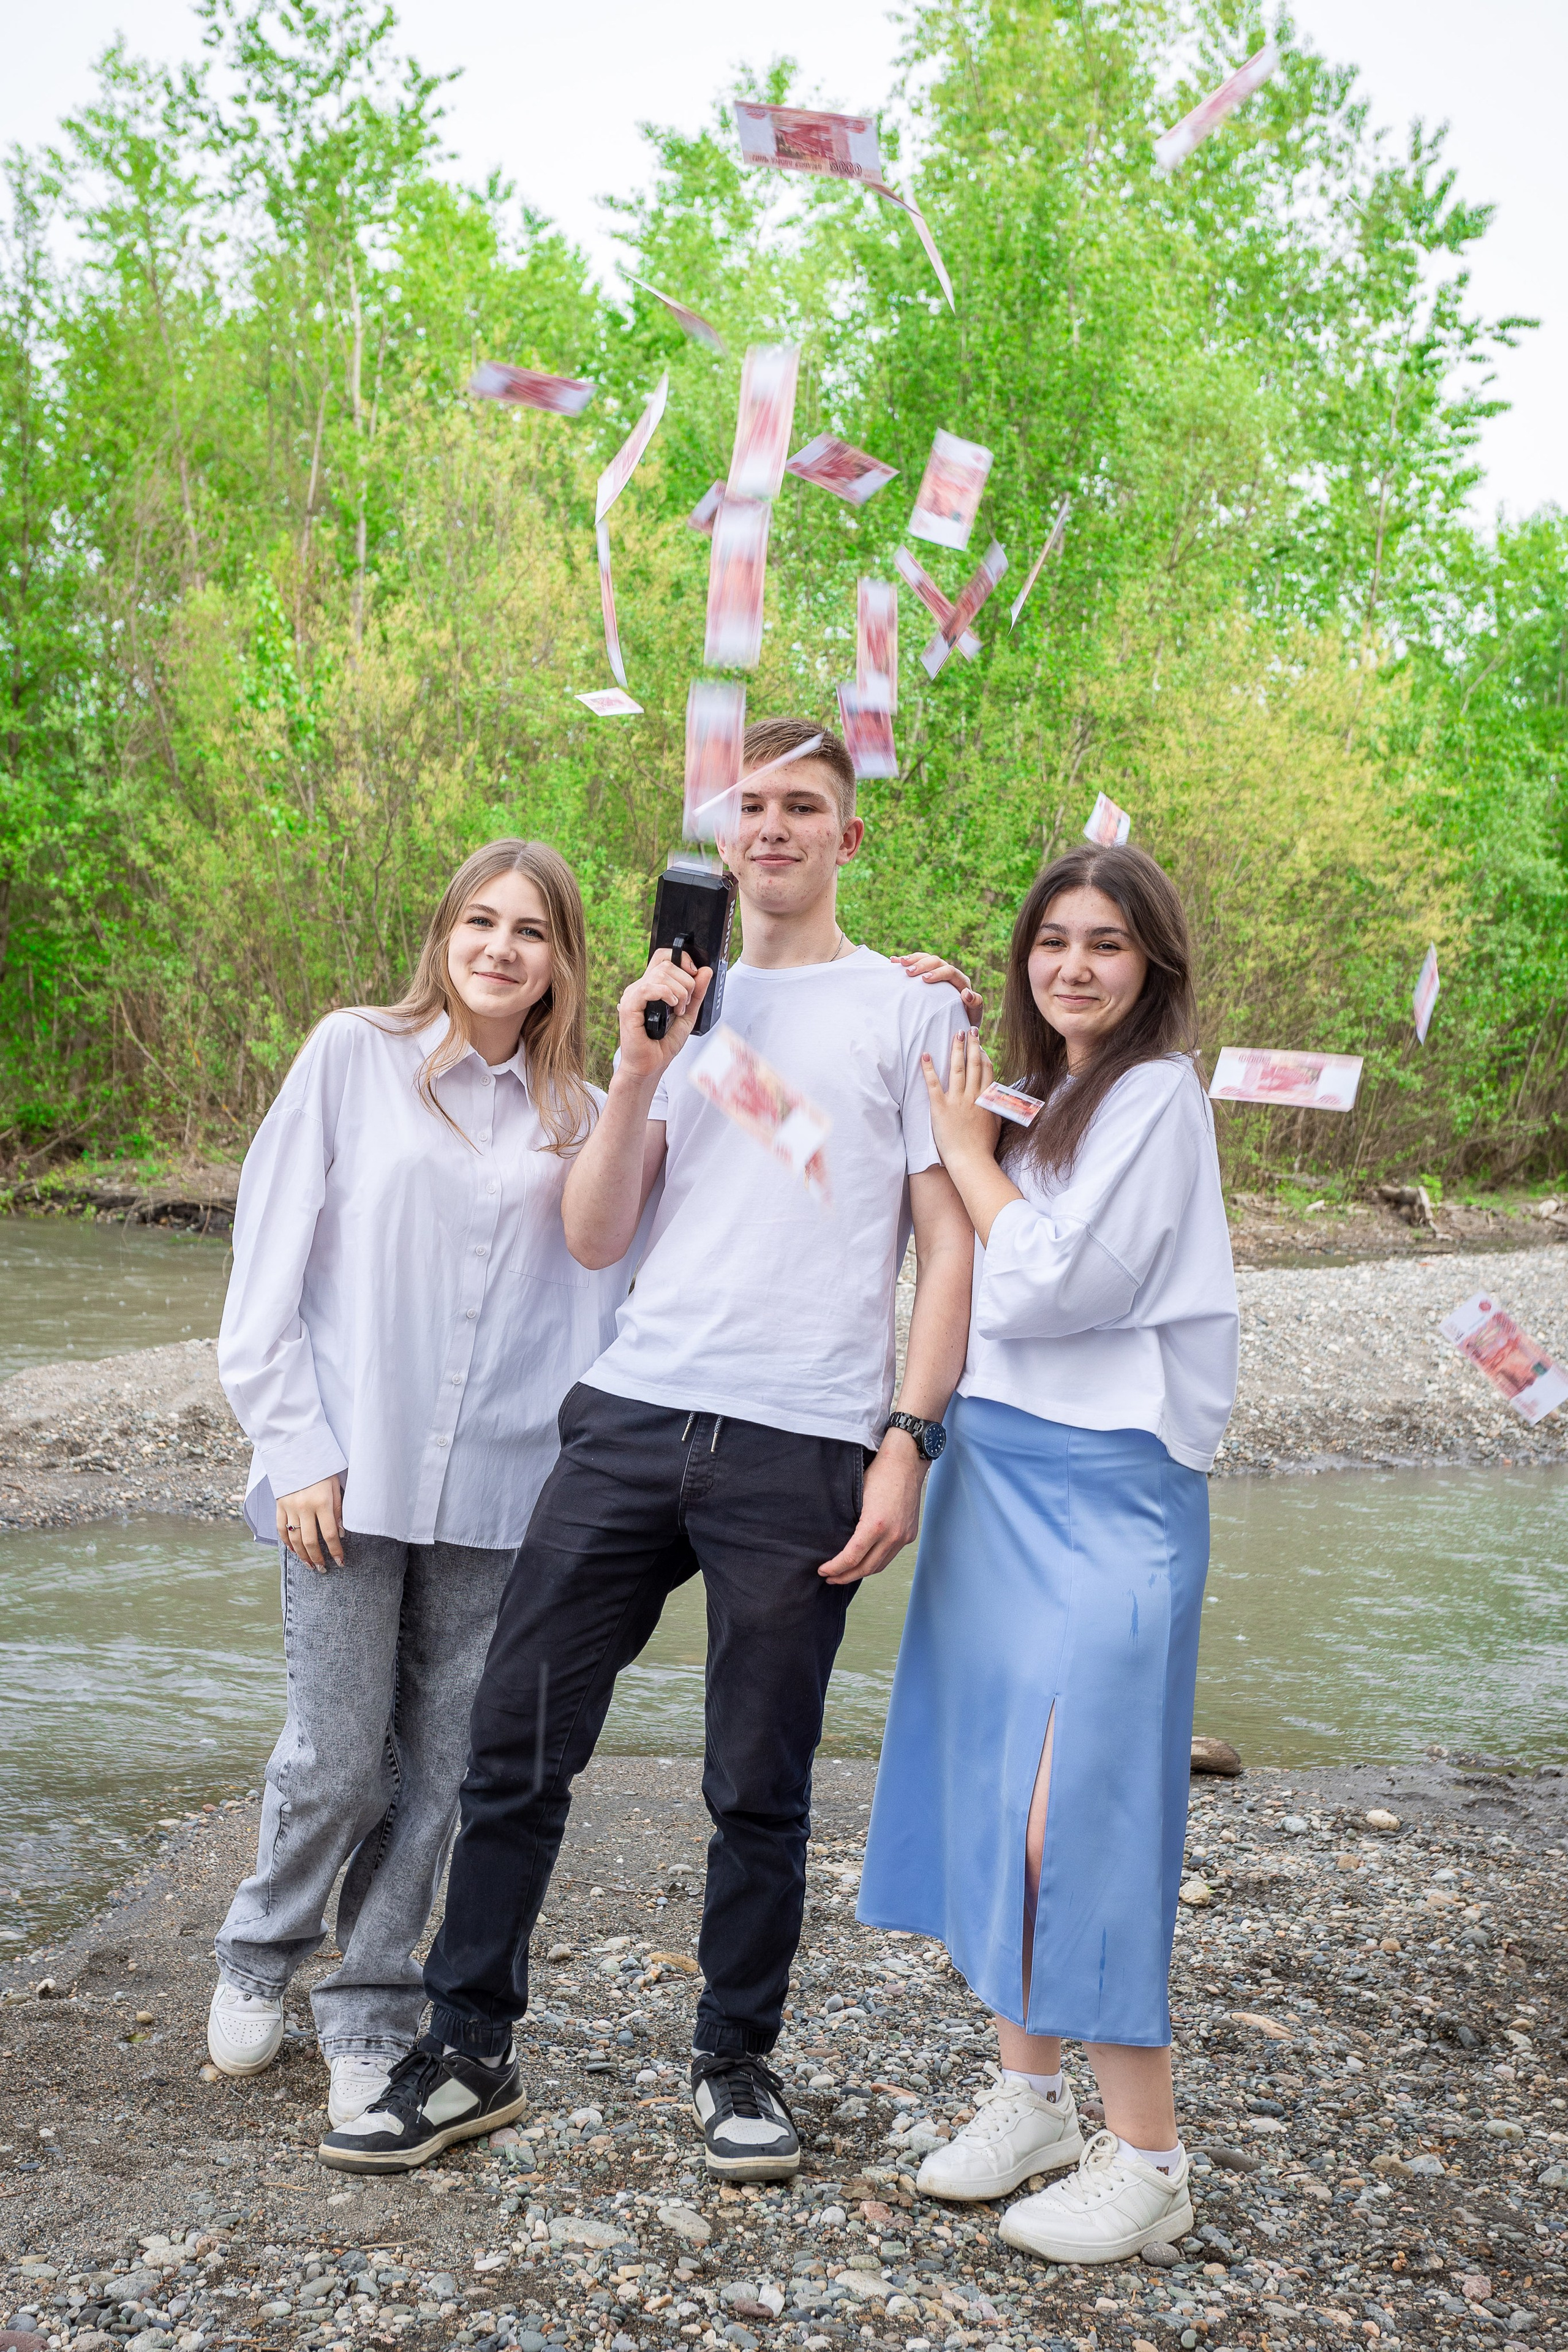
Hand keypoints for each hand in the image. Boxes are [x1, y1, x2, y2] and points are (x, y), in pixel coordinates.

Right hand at [277, 1476, 344, 1570]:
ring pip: (294, 1538)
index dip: (335, 1551)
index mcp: (321, 1502)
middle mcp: (304, 1507)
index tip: (340, 1562)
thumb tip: (340, 1533)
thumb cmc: (322, 1468)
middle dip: (317, 1558)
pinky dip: (287, 1542)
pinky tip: (294, 1551)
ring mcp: (289, 1507)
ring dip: (302, 1555)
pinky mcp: (279, 1505)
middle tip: (323, 1569)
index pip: (329, 1534)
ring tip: (310, 1565)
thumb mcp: (336, 1485)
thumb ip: (338, 1509)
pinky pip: (280, 1528)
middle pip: (310, 1541)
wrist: (297, 1452)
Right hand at [613, 949, 712, 1084]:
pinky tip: (672, 1006)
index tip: (695, 973)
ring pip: (660, 974)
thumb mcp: (688, 1015)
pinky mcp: (629, 1006)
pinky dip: (665, 994)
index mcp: (652, 986)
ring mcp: (633, 995)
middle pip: (666, 964)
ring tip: (679, 1010)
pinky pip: (647, 987)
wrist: (650, 1066)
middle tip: (686, 1005)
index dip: (681, 958)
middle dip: (686, 982)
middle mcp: (640, 987)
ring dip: (679, 992)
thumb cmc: (663, 1044)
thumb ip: (696, 993)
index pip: (664, 957)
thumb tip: (705, 970)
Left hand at [817, 1437, 924, 1585]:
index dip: (835, 1568)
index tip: (822, 1570)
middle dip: (845, 1576)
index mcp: (875, 1524)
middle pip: (866, 1568)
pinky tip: (863, 1561)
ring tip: (844, 1573)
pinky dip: (875, 1562)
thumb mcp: (856, 1495)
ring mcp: (903, 1536)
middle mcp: (893, 1534)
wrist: (906, 1461)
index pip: (852, 1557)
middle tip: (829, 1578)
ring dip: (860, 1573)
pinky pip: (890, 1556)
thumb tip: (833, 1540)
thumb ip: (848, 1521)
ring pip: (879, 1566)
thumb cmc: (879, 1472)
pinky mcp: (909, 1534)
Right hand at [893, 950, 983, 1022]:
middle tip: (909, 972)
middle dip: (922, 964)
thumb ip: (975, 1005)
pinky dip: (905, 961)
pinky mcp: (926, 974)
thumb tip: (967, 993)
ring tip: (899, 963)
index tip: (925, 979)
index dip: (938, 973)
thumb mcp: (972, 1017)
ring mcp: (936, 972)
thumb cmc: (963, 1022)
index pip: (950, 971)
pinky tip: (893, 961)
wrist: (955, 1023)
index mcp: (960, 982)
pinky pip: (916, 962)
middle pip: (936, 961)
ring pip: (925, 958)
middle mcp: (949, 974)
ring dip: (912, 959)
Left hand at [921, 1028, 1002, 1171]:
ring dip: (957, 1049)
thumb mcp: (995, 1124)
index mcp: (986, 1099)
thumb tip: (997, 1097)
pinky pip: (934, 1084)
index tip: (980, 1047)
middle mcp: (973, 1096)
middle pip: (974, 1064)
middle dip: (973, 1044)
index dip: (983, 1056)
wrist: (971, 1161)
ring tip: (956, 1034)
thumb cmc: (983, 1146)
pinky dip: (929, 1069)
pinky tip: (926, 1055)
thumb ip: (995, 1107)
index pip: (987, 1070)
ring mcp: (957, 1100)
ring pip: (957, 1068)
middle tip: (970, 1029)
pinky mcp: (940, 1108)